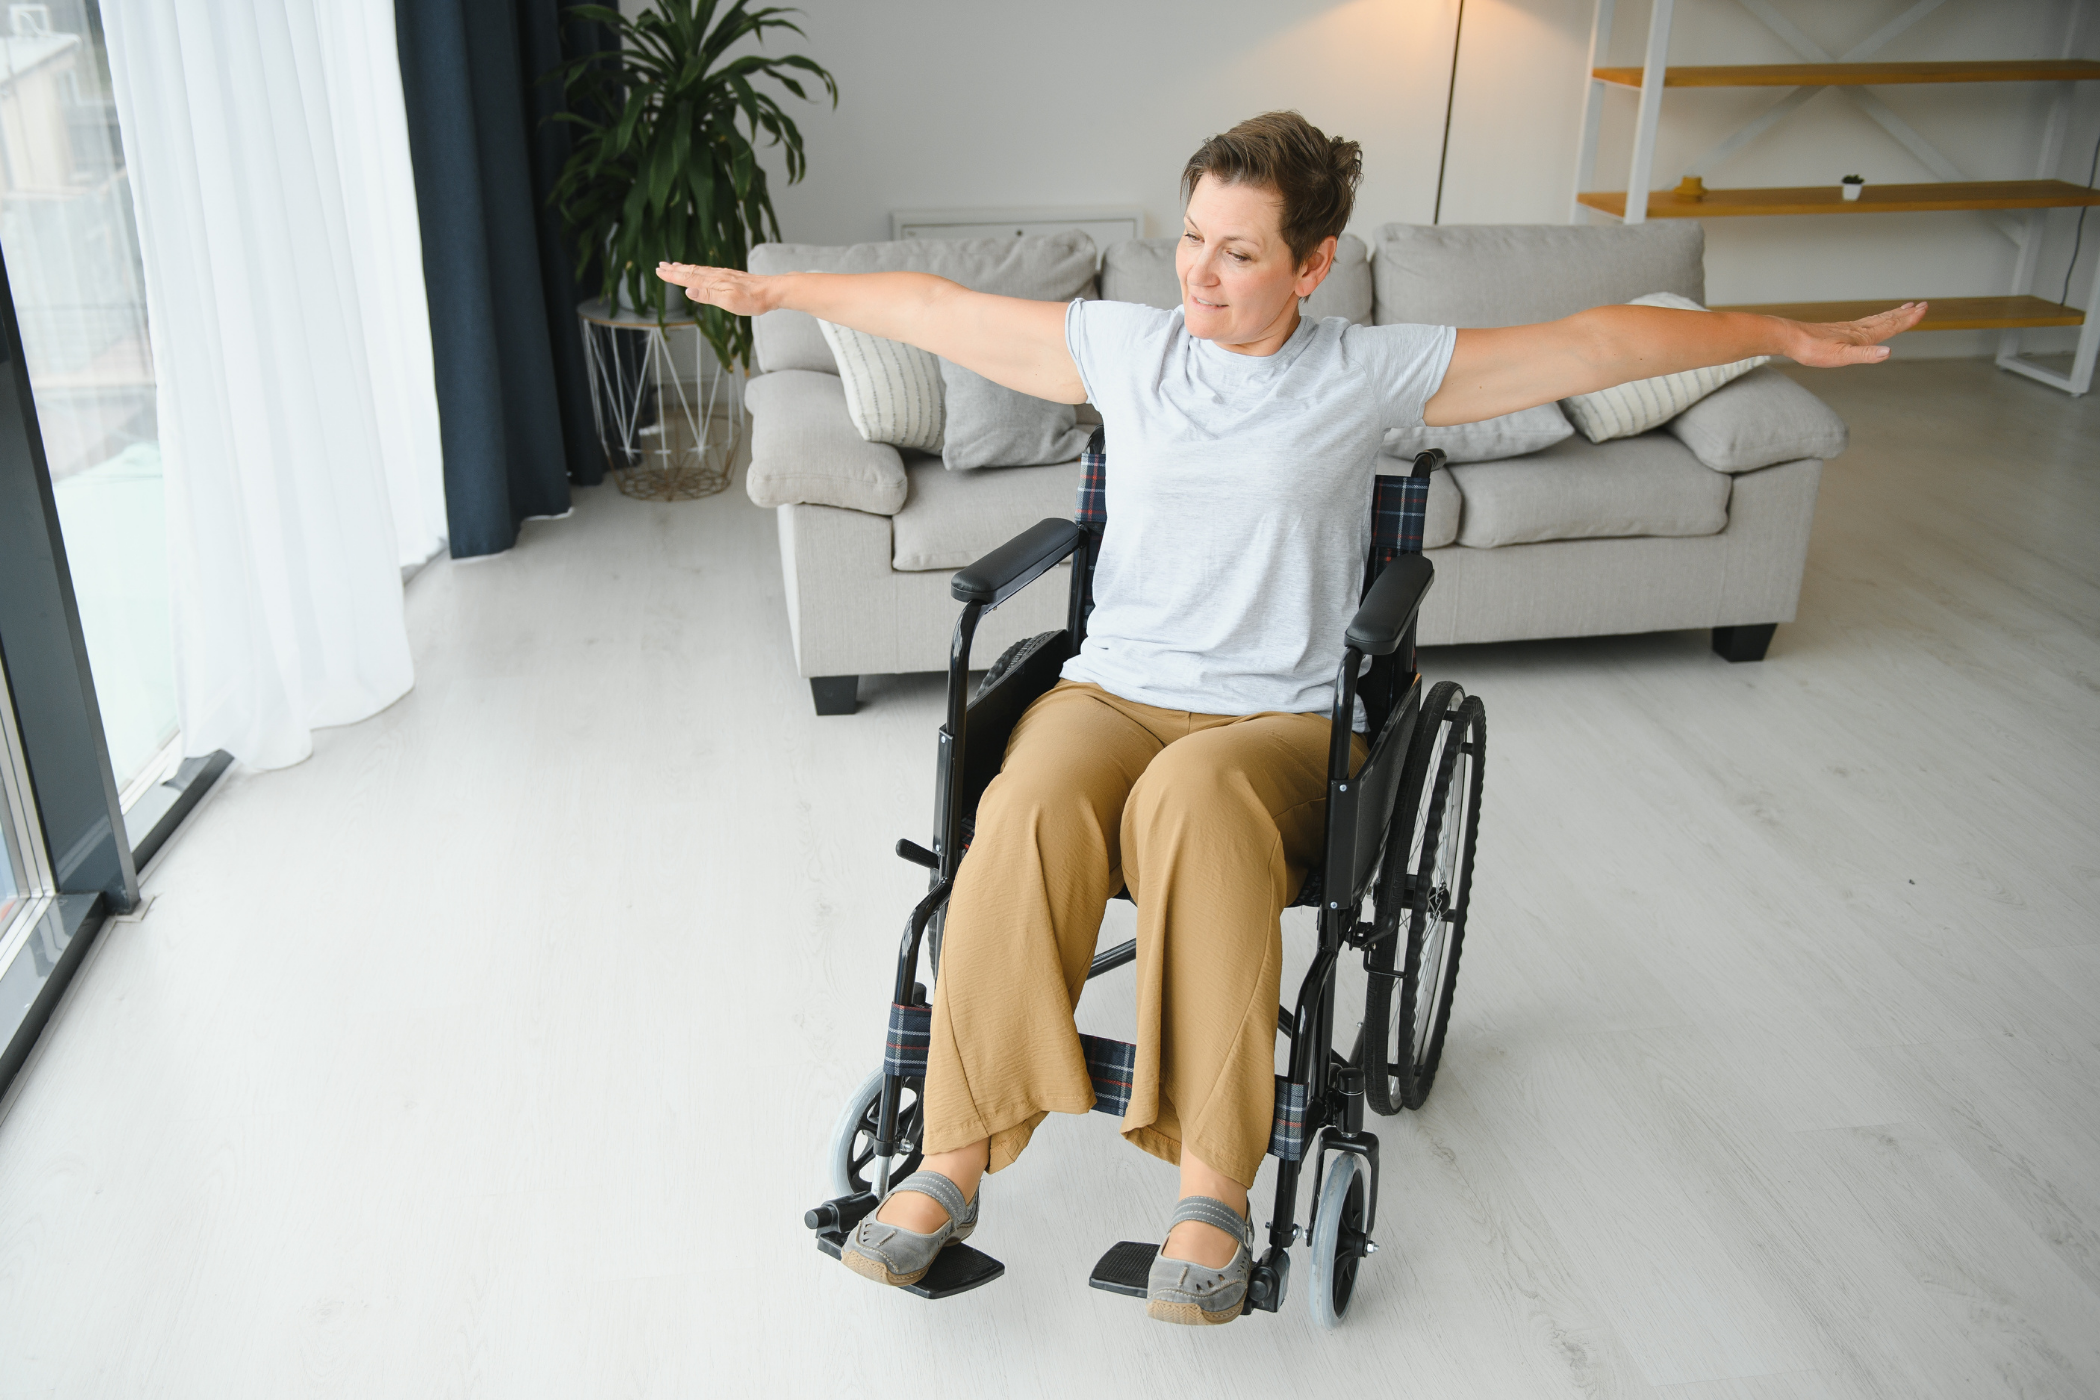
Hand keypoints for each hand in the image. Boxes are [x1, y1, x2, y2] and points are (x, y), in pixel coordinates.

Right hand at [656, 261, 773, 316]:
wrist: (773, 291)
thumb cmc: (753, 300)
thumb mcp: (729, 302)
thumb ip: (708, 296)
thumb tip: (688, 290)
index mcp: (714, 283)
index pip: (688, 278)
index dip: (673, 276)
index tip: (660, 271)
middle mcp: (717, 276)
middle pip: (691, 271)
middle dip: (675, 270)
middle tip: (660, 266)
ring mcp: (724, 275)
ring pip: (700, 270)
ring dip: (685, 268)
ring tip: (674, 266)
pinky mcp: (731, 277)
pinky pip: (709, 271)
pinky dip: (698, 270)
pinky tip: (699, 271)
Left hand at [1783, 301, 1927, 366]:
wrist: (1791, 339)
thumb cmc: (1813, 350)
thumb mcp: (1841, 356)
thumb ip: (1865, 354)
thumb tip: (1889, 352)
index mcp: (1862, 336)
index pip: (1891, 326)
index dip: (1908, 320)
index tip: (1923, 310)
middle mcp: (1858, 330)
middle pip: (1887, 320)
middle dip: (1905, 314)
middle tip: (1922, 305)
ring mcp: (1849, 329)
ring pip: (1877, 320)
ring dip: (1893, 314)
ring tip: (1905, 308)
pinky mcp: (1840, 331)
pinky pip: (1865, 323)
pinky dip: (1876, 319)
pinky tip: (1873, 321)